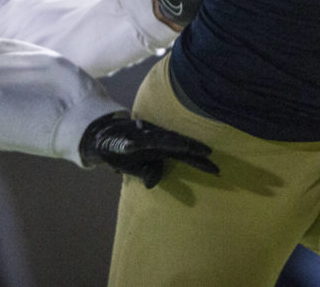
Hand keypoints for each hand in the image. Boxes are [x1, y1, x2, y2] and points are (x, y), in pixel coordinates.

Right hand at [79, 112, 218, 187]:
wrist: (101, 140)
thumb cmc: (125, 153)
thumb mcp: (138, 168)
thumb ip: (150, 172)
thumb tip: (152, 182)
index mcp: (161, 150)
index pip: (185, 155)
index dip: (200, 162)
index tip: (217, 170)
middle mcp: (155, 140)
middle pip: (177, 144)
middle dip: (192, 148)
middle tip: (210, 153)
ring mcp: (140, 138)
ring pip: (157, 139)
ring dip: (170, 143)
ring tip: (185, 147)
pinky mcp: (123, 141)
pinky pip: (127, 144)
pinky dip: (130, 145)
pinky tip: (130, 148)